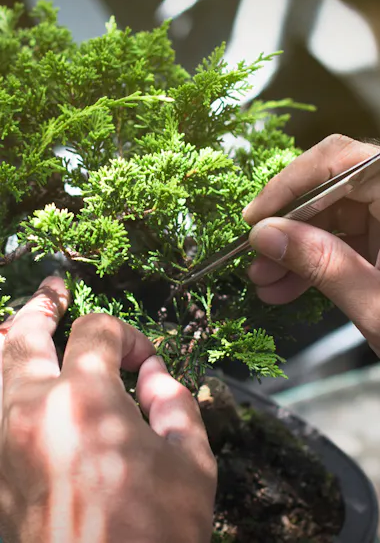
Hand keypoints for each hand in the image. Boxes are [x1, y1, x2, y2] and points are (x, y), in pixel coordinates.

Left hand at [0, 277, 215, 542]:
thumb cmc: (154, 537)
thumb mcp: (190, 463)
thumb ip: (174, 401)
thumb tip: (154, 373)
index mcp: (86, 401)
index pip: (98, 332)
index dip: (126, 335)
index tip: (144, 361)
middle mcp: (31, 410)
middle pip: (26, 332)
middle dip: (44, 304)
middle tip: (54, 288)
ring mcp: (1, 441)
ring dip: (8, 335)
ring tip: (19, 318)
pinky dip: (0, 380)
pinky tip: (9, 373)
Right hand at [243, 134, 379, 351]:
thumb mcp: (379, 305)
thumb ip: (322, 264)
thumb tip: (265, 234)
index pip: (341, 160)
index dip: (289, 184)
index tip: (254, 219)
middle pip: (331, 189)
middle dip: (288, 227)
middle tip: (254, 261)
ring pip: (332, 216)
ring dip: (295, 249)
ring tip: (265, 283)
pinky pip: (343, 239)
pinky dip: (314, 262)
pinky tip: (287, 287)